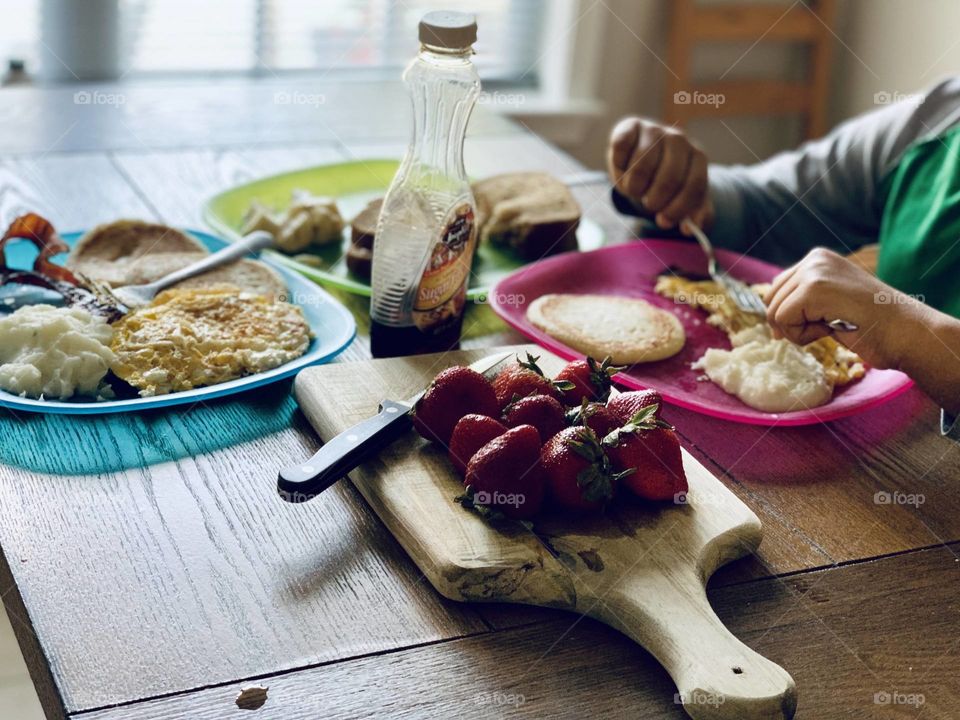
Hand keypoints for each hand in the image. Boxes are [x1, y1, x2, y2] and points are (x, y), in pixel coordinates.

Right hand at [607, 117, 712, 231]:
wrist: (645, 158)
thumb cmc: (666, 182)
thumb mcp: (684, 199)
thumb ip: (694, 216)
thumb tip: (688, 230)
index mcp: (697, 157)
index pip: (694, 185)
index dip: (678, 209)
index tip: (664, 221)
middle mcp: (678, 139)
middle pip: (669, 178)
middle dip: (655, 201)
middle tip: (648, 205)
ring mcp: (654, 130)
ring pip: (641, 167)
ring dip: (633, 187)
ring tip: (635, 189)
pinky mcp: (630, 126)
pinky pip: (621, 149)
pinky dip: (619, 167)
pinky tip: (624, 171)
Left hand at [764, 248, 928, 369]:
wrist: (907, 332)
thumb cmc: (872, 325)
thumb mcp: (831, 304)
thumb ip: (803, 302)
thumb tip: (770, 322)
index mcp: (818, 259)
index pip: (777, 289)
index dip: (790, 315)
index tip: (824, 320)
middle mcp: (814, 259)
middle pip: (771, 300)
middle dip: (793, 323)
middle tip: (831, 323)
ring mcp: (814, 271)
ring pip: (775, 312)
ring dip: (800, 331)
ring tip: (835, 324)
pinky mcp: (814, 288)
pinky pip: (783, 321)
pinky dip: (804, 335)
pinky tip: (832, 328)